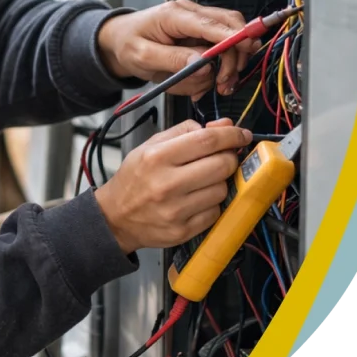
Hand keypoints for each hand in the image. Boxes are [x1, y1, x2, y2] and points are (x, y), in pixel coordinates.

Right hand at [94, 118, 251, 254]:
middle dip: (229, 158)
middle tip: (222, 157)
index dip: (232, 135)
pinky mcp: (183, 230)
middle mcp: (166, 183)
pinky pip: (216, 212)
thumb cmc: (134, 179)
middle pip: (222, 164)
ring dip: (220, 182)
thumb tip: (223, 126)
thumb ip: (186, 131)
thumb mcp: (150, 146)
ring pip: (222, 189)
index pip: (207, 140)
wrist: (115, 216)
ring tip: (203, 181)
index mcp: (157, 157)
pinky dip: (212, 203)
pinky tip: (198, 199)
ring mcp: (175, 209)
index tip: (241, 135)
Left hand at [97, 0, 259, 100]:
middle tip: (223, 84)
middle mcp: (190, 14)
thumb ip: (172, 60)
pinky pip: (218, 51)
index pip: (214, 23)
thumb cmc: (126, 44)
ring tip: (210, 87)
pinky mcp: (199, 35)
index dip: (235, 37)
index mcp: (175, 15)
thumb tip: (202, 64)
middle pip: (231, 27)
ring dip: (224, 68)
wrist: (117, 40)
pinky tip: (200, 82)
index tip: (247, 52)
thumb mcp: (142, 56)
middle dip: (232, 58)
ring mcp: (196, 23)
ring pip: (229, 41)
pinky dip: (213, 70)